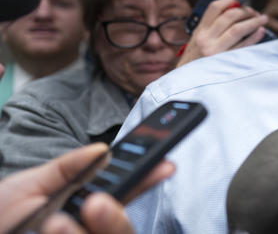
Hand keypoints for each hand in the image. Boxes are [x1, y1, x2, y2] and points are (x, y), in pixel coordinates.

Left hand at [0, 143, 174, 233]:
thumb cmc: (1, 215)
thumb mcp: (30, 185)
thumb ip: (67, 168)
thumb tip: (104, 149)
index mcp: (86, 207)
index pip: (127, 193)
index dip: (148, 179)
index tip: (164, 165)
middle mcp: (90, 229)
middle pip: (123, 231)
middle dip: (116, 219)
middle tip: (96, 204)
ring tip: (54, 224)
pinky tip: (49, 231)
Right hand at [177, 0, 268, 66]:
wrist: (187, 83)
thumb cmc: (195, 62)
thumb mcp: (197, 41)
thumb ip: (212, 28)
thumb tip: (237, 13)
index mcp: (200, 31)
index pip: (215, 7)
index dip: (231, 1)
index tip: (240, 2)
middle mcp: (206, 38)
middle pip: (230, 16)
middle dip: (246, 11)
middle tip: (255, 13)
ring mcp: (215, 51)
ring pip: (238, 29)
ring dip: (253, 21)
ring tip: (263, 19)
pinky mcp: (225, 62)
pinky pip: (243, 46)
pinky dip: (254, 37)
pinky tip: (261, 32)